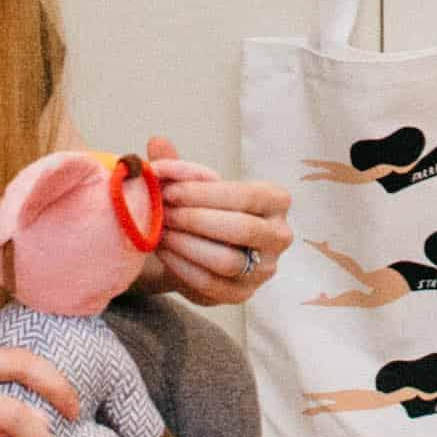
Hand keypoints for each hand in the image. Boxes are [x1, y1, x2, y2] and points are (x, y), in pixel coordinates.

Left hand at [138, 143, 287, 304]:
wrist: (202, 249)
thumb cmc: (204, 210)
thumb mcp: (195, 186)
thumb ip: (178, 167)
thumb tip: (157, 141)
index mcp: (275, 200)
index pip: (246, 195)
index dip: (204, 193)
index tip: (169, 190)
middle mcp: (279, 236)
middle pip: (242, 229)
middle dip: (195, 219)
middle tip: (162, 213)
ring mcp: (265, 270)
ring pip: (227, 261)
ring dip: (187, 245)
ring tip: (160, 232)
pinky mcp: (243, 294)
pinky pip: (212, 284)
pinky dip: (182, 267)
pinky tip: (163, 251)